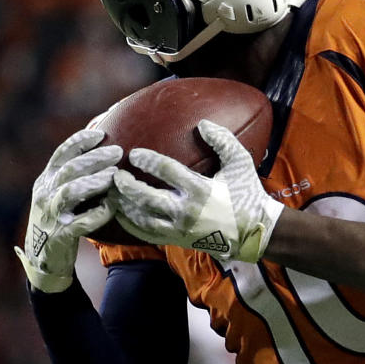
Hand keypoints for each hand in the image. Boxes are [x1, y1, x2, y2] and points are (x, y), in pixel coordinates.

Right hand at [14, 128, 121, 292]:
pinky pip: (81, 222)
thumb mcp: (59, 193)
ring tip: (115, 175)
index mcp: (46, 181)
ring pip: (71, 192)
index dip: (80, 141)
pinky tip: (112, 206)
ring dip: (95, 181)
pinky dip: (99, 213)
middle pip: (69, 169)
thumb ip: (74, 175)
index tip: (101, 134)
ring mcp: (51, 215)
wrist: (43, 257)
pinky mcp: (61, 236)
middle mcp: (45, 194)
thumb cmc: (60, 218)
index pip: (61, 154)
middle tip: (118, 152)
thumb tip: (101, 149)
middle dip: (95, 158)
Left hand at [110, 119, 283, 262]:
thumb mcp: (240, 163)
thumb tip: (202, 123)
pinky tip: (121, 213)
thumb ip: (223, 140)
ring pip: (142, 218)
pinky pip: (147, 234)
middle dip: (126, 185)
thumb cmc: (247, 194)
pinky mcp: (177, 240)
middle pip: (146, 197)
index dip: (147, 160)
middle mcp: (187, 211)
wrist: (254, 232)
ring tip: (111, 192)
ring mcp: (180, 229)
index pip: (166, 171)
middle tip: (115, 173)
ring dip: (123, 205)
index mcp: (201, 190)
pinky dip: (130, 224)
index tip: (134, 153)